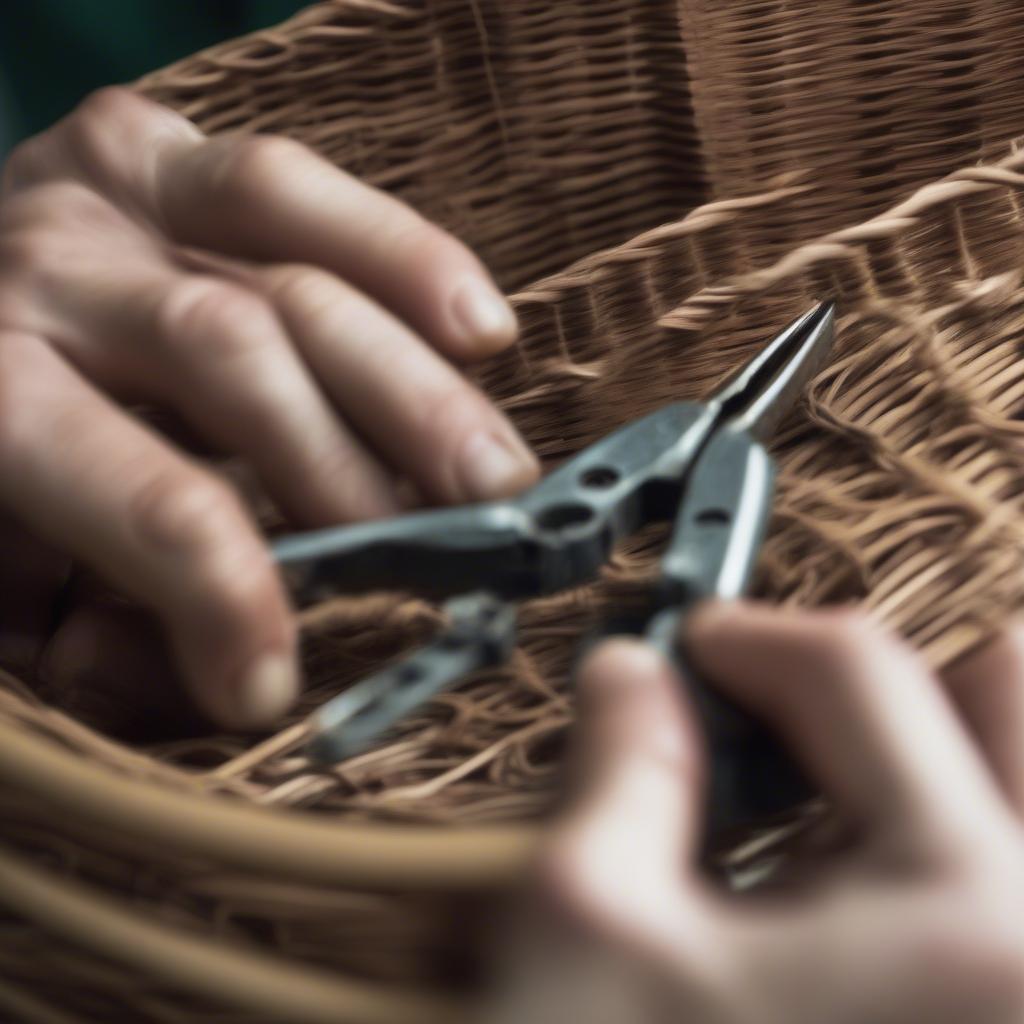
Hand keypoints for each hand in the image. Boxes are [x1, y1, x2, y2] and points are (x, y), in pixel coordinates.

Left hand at [0, 88, 536, 728]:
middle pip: (241, 362)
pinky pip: (288, 182)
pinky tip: (479, 330)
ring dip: (417, 387)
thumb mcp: (3, 575)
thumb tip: (230, 678)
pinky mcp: (150, 149)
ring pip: (296, 277)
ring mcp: (101, 199)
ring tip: (497, 472)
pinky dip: (401, 255)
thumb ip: (107, 639)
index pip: (145, 499)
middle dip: (358, 469)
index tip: (281, 683)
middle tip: (455, 550)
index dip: (231, 595)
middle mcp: (41, 280)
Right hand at [489, 604, 1023, 1023]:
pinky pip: (997, 883)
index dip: (753, 635)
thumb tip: (630, 675)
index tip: (696, 645)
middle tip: (788, 709)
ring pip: (1020, 784)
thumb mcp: (586, 938)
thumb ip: (620, 770)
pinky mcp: (987, 1015)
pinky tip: (840, 895)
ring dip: (927, 754)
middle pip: (1012, 692)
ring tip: (823, 801)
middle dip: (891, 674)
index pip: (859, 676)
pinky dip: (932, 847)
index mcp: (962, 926)